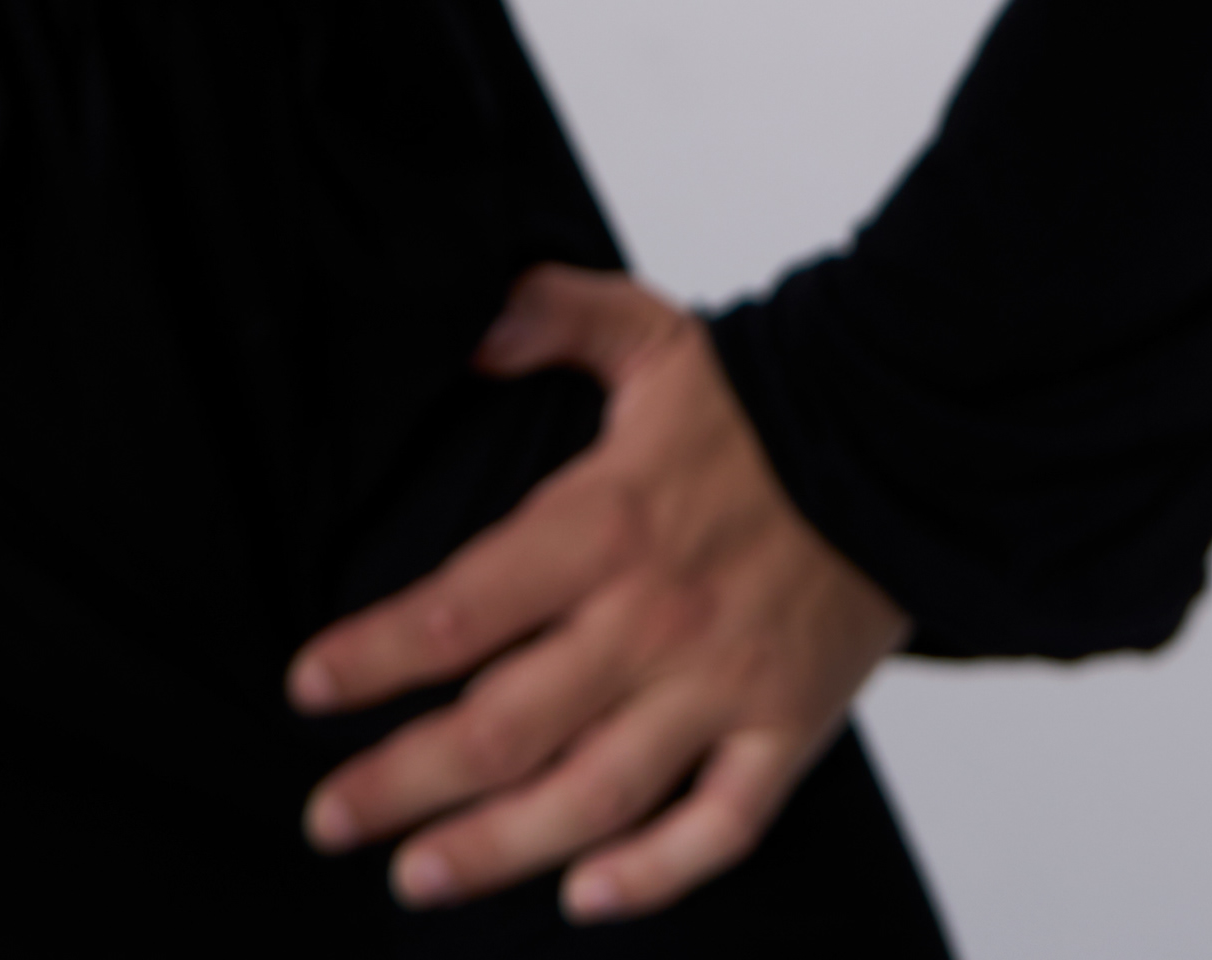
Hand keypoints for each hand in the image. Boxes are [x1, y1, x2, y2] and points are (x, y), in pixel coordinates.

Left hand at [289, 263, 903, 920]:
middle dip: (402, 782)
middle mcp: (651, 620)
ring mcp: (720, 686)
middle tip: (329, 819)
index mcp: (604, 523)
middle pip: (504, 728)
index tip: (308, 688)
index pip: (462, 609)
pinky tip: (586, 897)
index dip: (375, 655)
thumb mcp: (647, 330)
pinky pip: (718, 828)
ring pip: (591, 797)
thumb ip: (547, 315)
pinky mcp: (786, 730)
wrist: (903, 440)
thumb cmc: (765, 396)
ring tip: (417, 878)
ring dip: (496, 848)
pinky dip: (653, 876)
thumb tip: (465, 332)